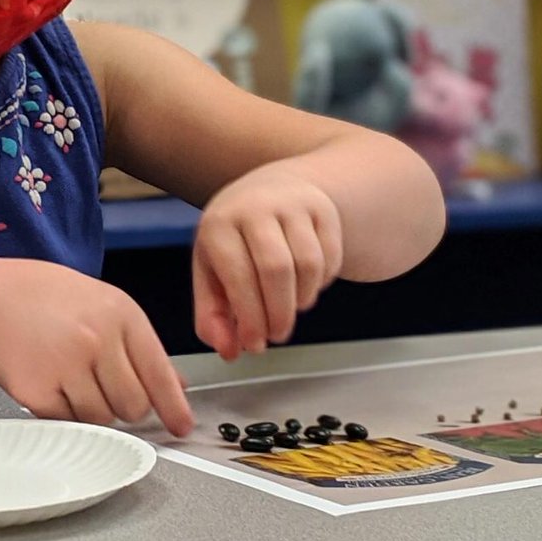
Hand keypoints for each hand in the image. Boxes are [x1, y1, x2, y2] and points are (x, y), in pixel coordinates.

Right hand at [0, 259, 192, 436]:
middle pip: (134, 406)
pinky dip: (64, 412)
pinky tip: (53, 381)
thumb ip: (142, 347)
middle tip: (104, 384)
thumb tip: (177, 387)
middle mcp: (97, 339)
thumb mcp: (105, 305)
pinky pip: (68, 423)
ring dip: (92, 410)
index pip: (158, 373)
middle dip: (125, 405)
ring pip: (102, 420)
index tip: (181, 426)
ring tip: (72, 376)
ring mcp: (66, 366)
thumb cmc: (51, 300)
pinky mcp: (38, 391)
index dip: (173, 407)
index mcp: (121, 314)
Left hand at [192, 167, 343, 359]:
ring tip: (290, 307)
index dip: (250, 317)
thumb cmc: (235, 239)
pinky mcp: (322, 208)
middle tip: (277, 335)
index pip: (239, 276)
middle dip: (279, 313)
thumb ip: (212, 315)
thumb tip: (228, 351)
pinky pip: (331, 257)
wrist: (269, 189)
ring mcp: (291, 203)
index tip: (255, 344)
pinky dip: (321, 282)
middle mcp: (255, 206)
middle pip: (277, 270)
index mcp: (219, 223)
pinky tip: (305, 285)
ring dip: (303, 299)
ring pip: (309, 264)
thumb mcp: (211, 270)